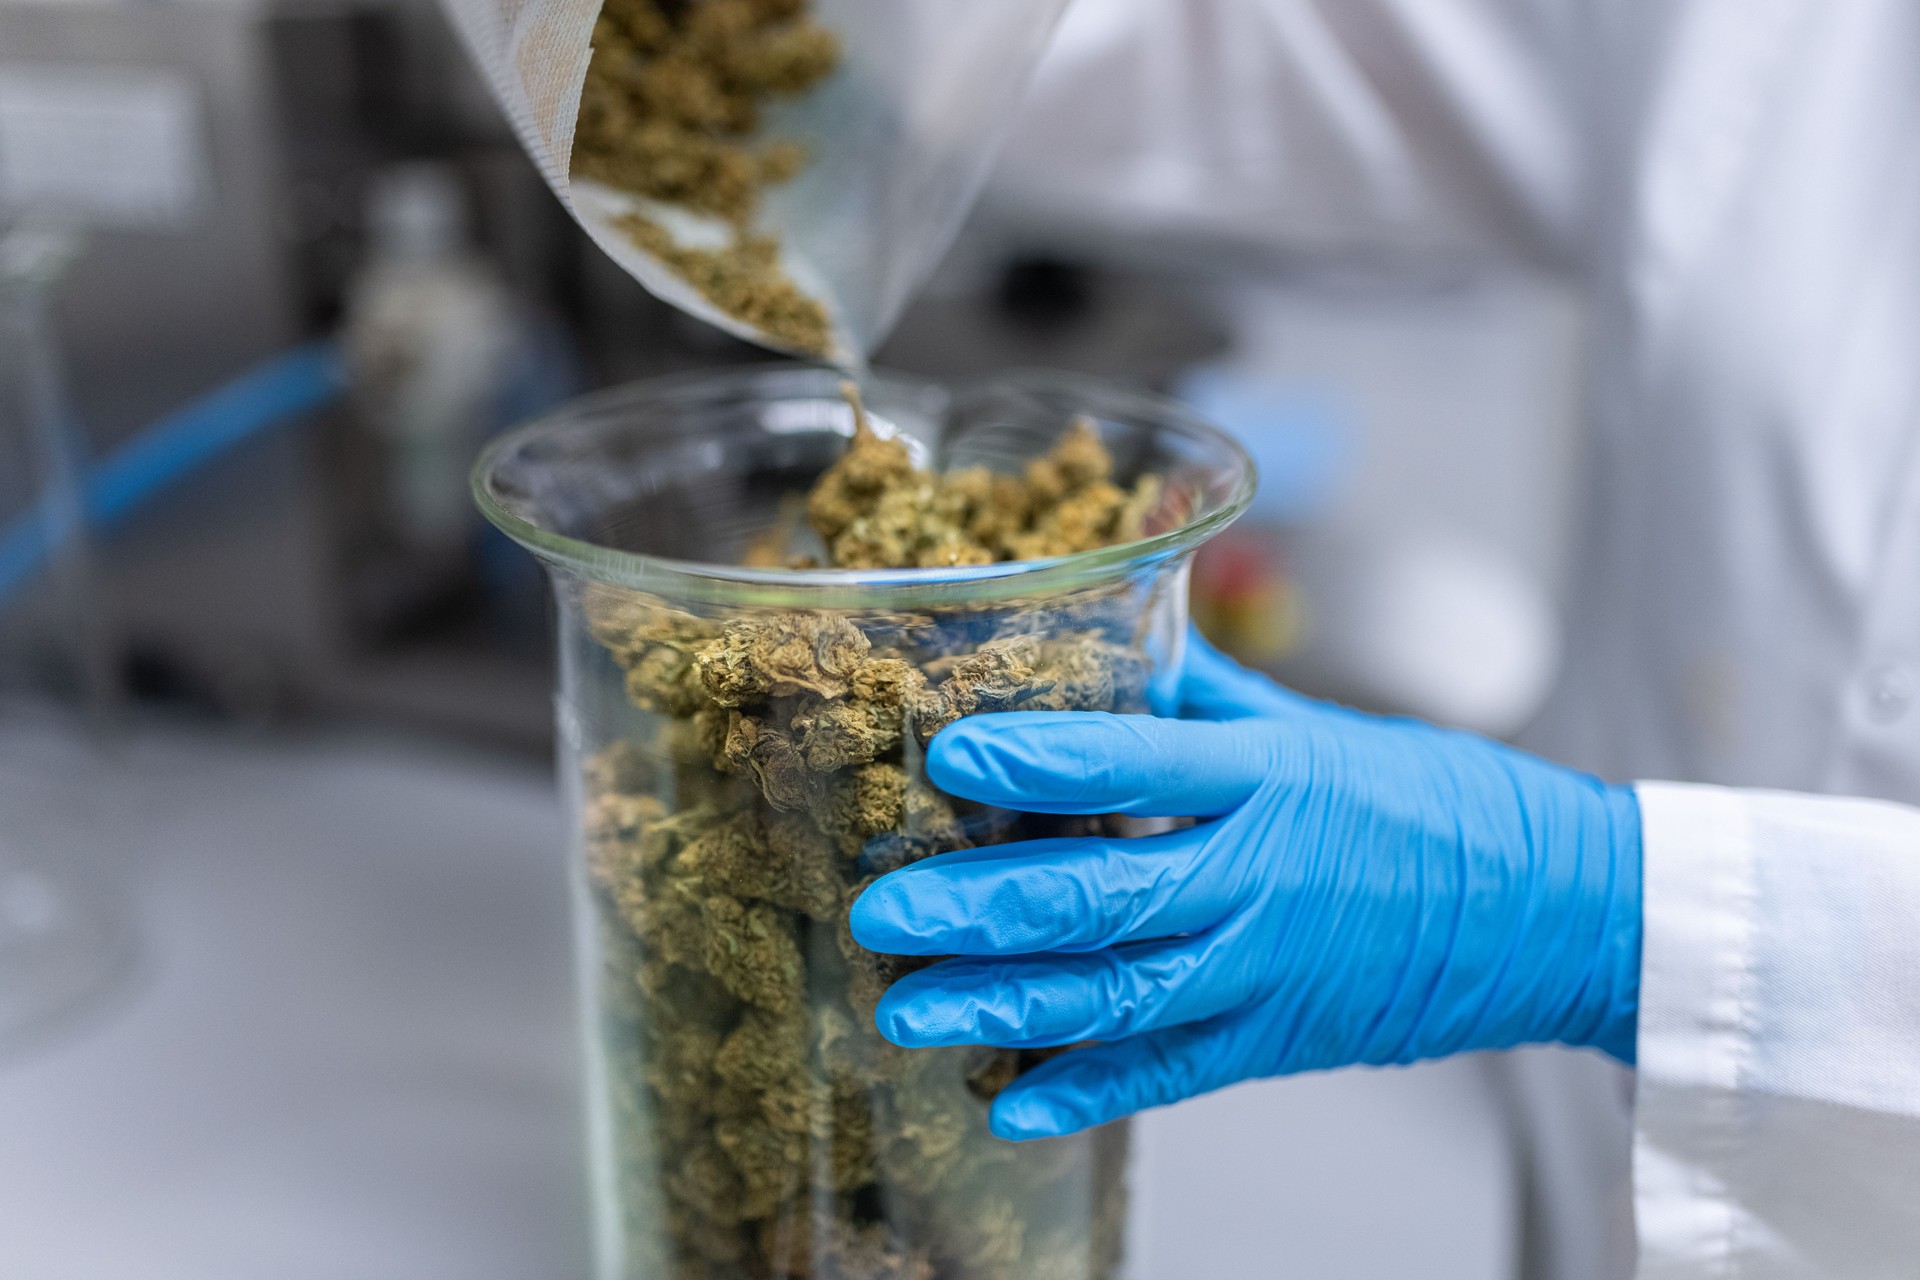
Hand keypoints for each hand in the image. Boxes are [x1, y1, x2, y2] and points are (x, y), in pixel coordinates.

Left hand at [848, 632, 1640, 1139]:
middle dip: (977, 908)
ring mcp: (1267, 970)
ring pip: (1116, 996)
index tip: (946, 754)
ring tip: (905, 1009)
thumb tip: (1123, 635)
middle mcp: (1259, 877)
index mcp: (1269, 779)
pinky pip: (1170, 1074)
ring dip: (1001, 1008)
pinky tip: (1006, 1107)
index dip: (1035, 761)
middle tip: (881, 910)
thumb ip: (1210, 696)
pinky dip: (1086, 1093)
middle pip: (1100, 897)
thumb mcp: (1326, 728)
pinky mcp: (1278, 1039)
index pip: (1133, 764)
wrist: (1559, 912)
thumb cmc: (1443, 805)